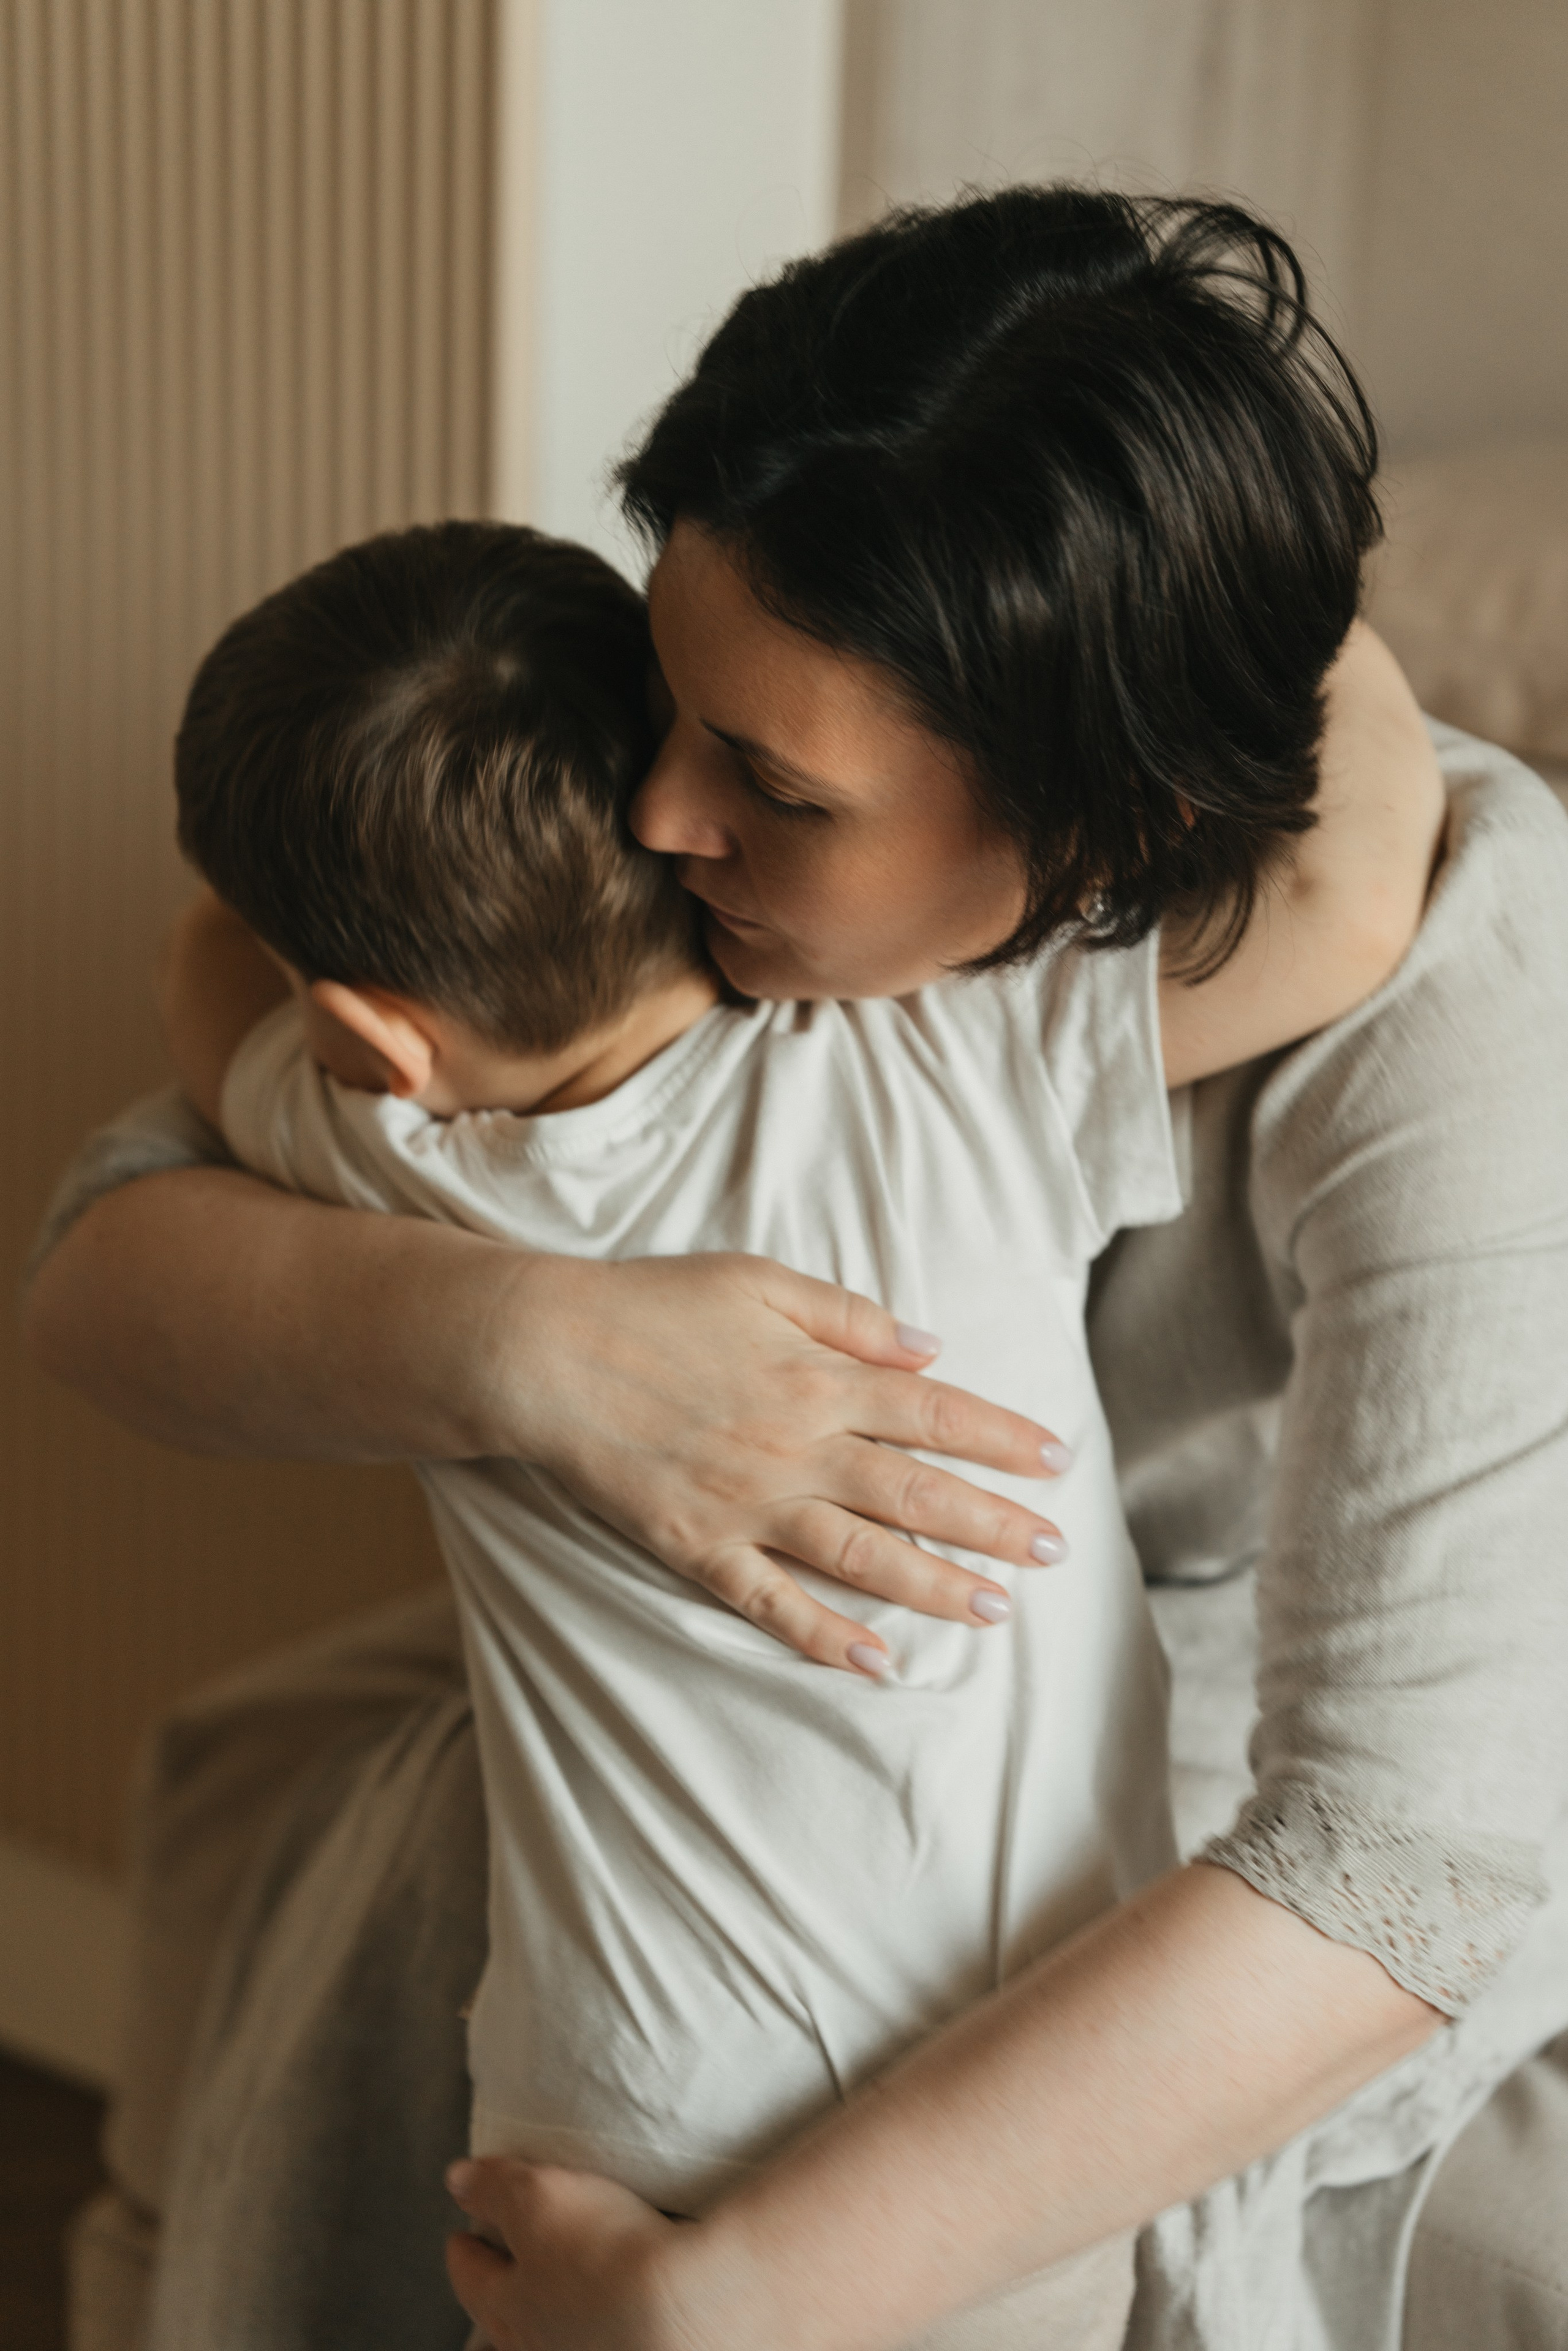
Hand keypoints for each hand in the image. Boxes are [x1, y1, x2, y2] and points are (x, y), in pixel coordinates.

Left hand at [444, 2158, 717, 2350]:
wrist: (694, 2311)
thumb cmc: (605, 2258)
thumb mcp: (540, 2200)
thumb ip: (495, 2187)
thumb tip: (457, 2180)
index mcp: (510, 2309)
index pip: (471, 2278)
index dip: (463, 2251)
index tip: (459, 2237)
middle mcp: (542, 2346)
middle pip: (504, 2327)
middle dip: (497, 2303)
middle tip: (497, 2283)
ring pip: (549, 2340)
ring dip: (546, 2320)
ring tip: (554, 2301)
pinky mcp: (636, 2349)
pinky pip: (600, 2339)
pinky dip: (594, 2326)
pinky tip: (611, 2314)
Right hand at [487, 1249, 1072, 1673]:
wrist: (547, 1354)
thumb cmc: (653, 1304)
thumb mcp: (758, 1279)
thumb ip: (848, 1316)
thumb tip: (928, 1347)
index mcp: (817, 1377)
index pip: (934, 1411)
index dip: (1001, 1437)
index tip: (1056, 1461)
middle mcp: (797, 1446)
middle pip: (917, 1492)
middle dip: (994, 1523)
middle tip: (1056, 1549)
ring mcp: (749, 1504)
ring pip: (863, 1555)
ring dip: (936, 1586)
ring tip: (995, 1612)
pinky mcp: (700, 1547)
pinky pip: (774, 1602)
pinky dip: (827, 1635)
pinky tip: (879, 1662)